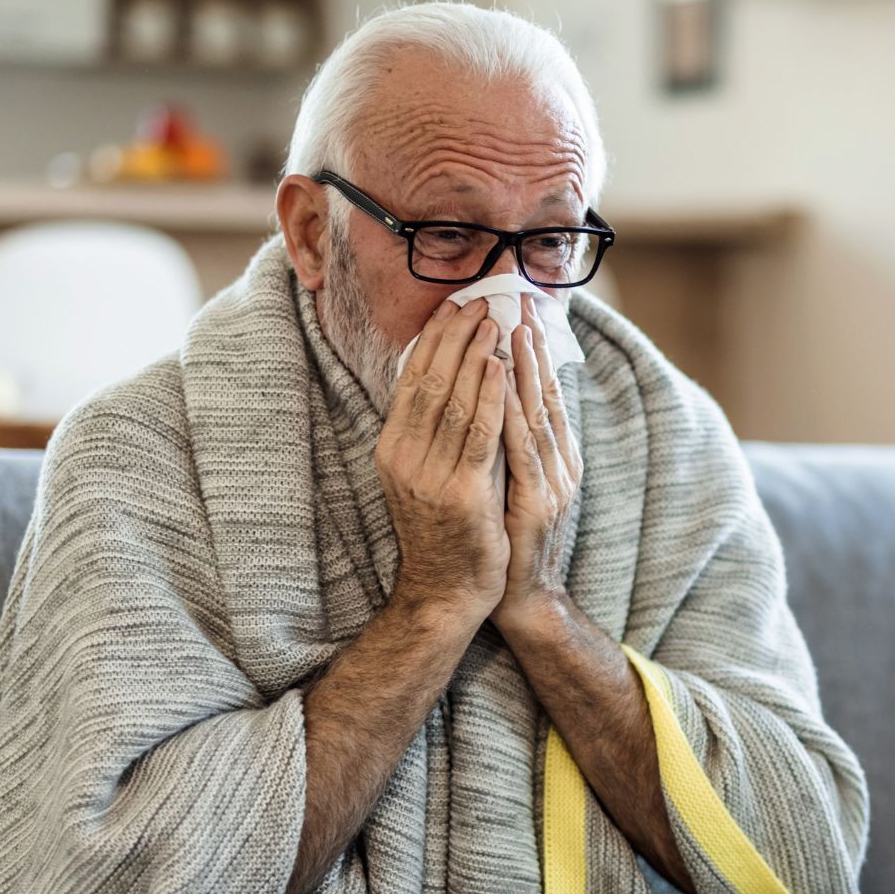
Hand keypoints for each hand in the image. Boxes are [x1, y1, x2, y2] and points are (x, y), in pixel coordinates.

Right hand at [375, 298, 509, 632]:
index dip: (433, 340)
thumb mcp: (425, 474)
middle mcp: (405, 458)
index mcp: (392, 449)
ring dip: (476, 356)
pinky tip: (502, 368)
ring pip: (455, 401)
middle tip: (479, 301)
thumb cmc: (444, 531)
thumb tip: (450, 377)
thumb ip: (433, 432)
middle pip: (430, 382)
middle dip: (456, 337)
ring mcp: (431, 476)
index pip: (411, 381)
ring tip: (495, 322)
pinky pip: (479, 435)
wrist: (446, 592)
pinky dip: (491, 397)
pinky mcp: (463, 494)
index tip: (454, 307)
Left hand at [494, 294, 582, 637]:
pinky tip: (502, 385)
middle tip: (520, 303)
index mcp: (554, 458)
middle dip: (532, 348)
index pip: (542, 395)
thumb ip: (511, 446)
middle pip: (545, 395)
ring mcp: (553, 484)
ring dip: (526, 370)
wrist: (520, 599)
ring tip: (515, 329)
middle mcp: (560, 464)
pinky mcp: (538, 504)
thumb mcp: (511, 483)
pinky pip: (523, 449)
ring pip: (538, 415)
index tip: (518, 312)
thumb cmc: (509, 541)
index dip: (533, 354)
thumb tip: (494, 402)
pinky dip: (513, 412)